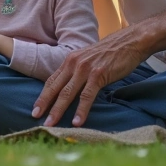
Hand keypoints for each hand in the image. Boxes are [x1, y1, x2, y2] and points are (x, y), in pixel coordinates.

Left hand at [32, 27, 148, 127]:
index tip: (36, 109)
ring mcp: (85, 69)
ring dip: (58, 110)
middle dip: (44, 104)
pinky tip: (77, 121)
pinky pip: (87, 96)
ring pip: (67, 93)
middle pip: (55, 87)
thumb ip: (78, 71)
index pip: (52, 80)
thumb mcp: (88, 59)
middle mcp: (74, 64)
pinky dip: (81, 110)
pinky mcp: (98, 75)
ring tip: (51, 124)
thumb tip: (71, 87)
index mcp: (70, 60)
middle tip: (36, 118)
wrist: (129, 42)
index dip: (43, 95)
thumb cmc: (110, 53)